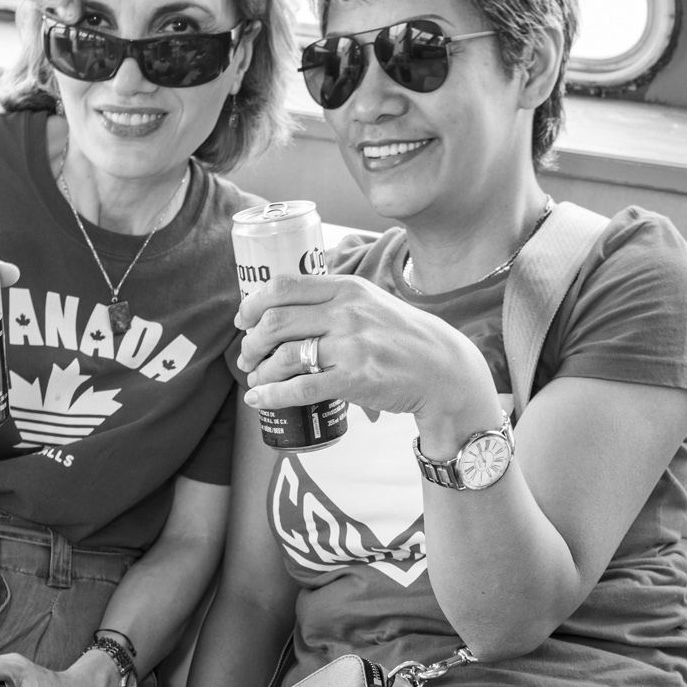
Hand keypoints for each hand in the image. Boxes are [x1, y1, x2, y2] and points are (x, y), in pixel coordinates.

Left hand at [235, 272, 493, 425]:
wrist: (444, 370)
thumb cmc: (405, 339)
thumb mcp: (372, 303)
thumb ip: (336, 301)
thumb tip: (289, 311)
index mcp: (347, 288)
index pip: (284, 286)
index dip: (253, 304)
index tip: (243, 319)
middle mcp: (347, 313)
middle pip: (276, 321)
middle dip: (252, 342)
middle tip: (248, 356)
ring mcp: (351, 346)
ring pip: (285, 356)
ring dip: (260, 371)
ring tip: (257, 379)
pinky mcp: (355, 380)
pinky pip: (300, 388)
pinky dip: (272, 395)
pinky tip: (260, 400)